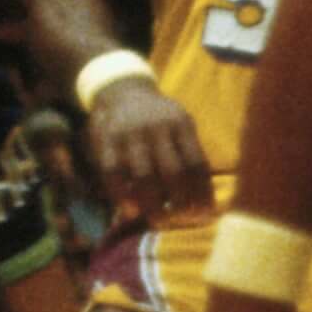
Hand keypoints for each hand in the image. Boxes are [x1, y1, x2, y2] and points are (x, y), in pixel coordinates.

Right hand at [88, 78, 214, 225]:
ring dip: (153, 203)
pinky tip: (131, 211)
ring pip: (144, 176)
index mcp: (181, 124)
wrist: (121, 90)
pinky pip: (114, 173)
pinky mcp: (106, 141)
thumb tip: (203, 196)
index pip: (196, 162)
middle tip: (184, 220)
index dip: (202, 191)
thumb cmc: (158, 117)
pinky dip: (122, 195)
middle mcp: (157, 128)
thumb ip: (189, 152)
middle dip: (181, 201)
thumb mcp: (180, 124)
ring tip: (161, 221)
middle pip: (173, 171)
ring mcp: (130, 134)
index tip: (205, 213)